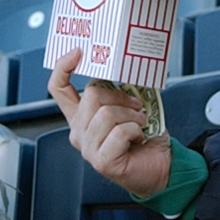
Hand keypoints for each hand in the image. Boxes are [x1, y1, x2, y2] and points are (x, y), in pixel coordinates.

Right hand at [48, 48, 171, 197]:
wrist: (161, 167)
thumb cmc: (145, 137)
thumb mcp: (128, 108)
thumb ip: (116, 93)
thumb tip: (122, 71)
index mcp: (81, 116)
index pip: (58, 89)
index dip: (63, 67)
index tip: (78, 52)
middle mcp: (79, 131)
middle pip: (91, 96)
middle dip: (121, 97)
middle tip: (137, 108)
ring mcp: (87, 148)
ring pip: (107, 114)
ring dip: (132, 116)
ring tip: (140, 125)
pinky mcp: (101, 161)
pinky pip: (119, 132)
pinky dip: (136, 131)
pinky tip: (138, 139)